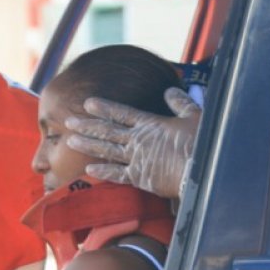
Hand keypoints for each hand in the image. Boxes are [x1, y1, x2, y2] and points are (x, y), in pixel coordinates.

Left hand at [66, 87, 200, 198]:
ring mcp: (136, 159)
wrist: (201, 171)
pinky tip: (88, 169)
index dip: (104, 107)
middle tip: (68, 120)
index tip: (87, 102)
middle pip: (107, 130)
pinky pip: (117, 174)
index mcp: (150, 123)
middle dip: (86, 124)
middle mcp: (138, 139)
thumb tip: (171, 91)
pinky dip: (103, 172)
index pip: (122, 112)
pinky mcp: (140, 178)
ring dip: (87, 144)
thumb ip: (180, 103)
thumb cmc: (201, 143)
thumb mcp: (194, 116)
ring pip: (106, 150)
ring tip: (70, 140)